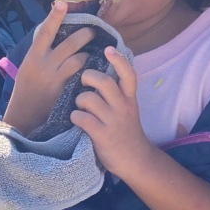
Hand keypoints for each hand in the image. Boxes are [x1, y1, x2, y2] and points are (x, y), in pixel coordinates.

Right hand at [4, 1, 93, 134]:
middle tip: (92, 31)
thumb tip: (51, 32)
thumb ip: (40, 52)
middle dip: (84, 35)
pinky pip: (81, 75)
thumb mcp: (28, 67)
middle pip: (69, 44)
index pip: (45, 32)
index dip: (54, 17)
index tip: (62, 3)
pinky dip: (87, 70)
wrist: (25, 116)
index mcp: (33, 57)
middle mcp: (44, 65)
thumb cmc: (27, 88)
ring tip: (92, 53)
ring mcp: (56, 78)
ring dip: (88, 54)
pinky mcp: (65, 90)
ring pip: (79, 59)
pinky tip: (94, 69)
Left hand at [71, 47, 153, 176]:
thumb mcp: (127, 108)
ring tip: (80, 108)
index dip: (118, 60)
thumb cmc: (125, 130)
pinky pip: (81, 118)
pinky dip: (75, 117)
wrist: (135, 160)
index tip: (108, 49)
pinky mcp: (102, 135)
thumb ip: (116, 93)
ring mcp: (113, 121)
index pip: (128, 74)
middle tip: (84, 83)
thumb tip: (96, 73)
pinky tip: (78, 121)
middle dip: (88, 77)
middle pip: (103, 82)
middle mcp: (123, 107)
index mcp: (130, 98)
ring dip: (78, 101)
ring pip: (88, 99)